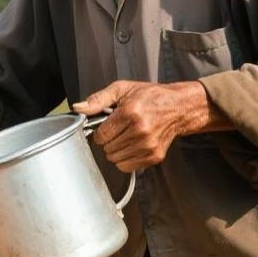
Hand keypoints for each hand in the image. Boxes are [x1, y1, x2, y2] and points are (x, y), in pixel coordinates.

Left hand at [73, 80, 212, 171]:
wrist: (179, 107)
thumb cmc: (150, 96)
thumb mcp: (122, 89)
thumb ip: (98, 100)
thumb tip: (78, 108)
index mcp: (130, 113)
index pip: (101, 135)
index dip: (99, 132)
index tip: (105, 126)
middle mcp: (140, 131)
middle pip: (107, 148)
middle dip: (108, 140)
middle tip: (118, 130)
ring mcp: (149, 146)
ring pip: (115, 159)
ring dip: (115, 150)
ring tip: (125, 137)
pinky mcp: (155, 156)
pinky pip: (127, 167)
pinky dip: (124, 159)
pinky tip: (131, 146)